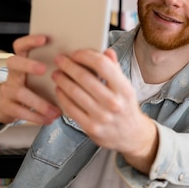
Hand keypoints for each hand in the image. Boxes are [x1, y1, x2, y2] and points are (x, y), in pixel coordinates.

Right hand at [0, 34, 60, 125]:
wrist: (7, 106)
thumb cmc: (33, 88)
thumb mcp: (40, 77)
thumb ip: (57, 69)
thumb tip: (82, 64)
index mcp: (23, 62)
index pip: (21, 46)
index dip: (30, 40)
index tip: (44, 38)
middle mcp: (13, 73)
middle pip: (13, 62)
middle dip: (28, 64)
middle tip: (43, 69)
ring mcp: (8, 89)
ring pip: (20, 92)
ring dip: (39, 102)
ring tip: (55, 111)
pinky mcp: (6, 106)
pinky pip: (20, 111)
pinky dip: (37, 116)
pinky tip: (49, 119)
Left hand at [52, 48, 158, 173]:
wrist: (131, 135)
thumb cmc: (126, 107)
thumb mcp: (126, 87)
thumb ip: (115, 69)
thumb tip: (107, 51)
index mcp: (124, 89)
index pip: (102, 65)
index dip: (86, 56)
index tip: (76, 53)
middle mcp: (114, 102)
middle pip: (85, 77)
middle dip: (68, 66)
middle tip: (60, 60)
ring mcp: (102, 116)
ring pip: (75, 92)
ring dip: (62, 80)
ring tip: (57, 74)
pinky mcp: (91, 128)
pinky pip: (71, 108)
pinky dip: (62, 96)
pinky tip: (60, 89)